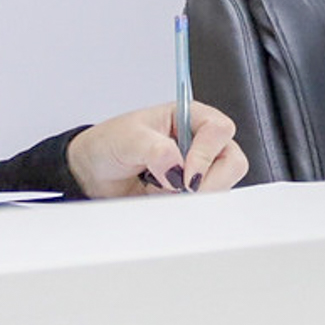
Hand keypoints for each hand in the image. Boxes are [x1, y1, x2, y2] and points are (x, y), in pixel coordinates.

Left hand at [67, 102, 246, 197]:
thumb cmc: (108, 144)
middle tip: (182, 190)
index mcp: (188, 116)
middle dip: (210, 180)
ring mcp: (197, 169)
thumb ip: (155, 150)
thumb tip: (178, 168)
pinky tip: (165, 200)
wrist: (92, 174)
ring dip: (197, 195)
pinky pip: (205, 203)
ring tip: (165, 191)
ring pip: (223, 184)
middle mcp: (198, 141)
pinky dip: (188, 208)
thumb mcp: (128, 139)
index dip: (206, 153)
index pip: (218, 129)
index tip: (185, 175)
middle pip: (231, 160)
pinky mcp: (191, 192)